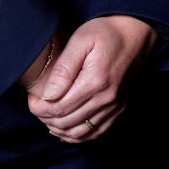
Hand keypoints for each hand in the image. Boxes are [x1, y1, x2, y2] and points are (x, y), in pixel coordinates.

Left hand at [26, 15, 154, 141]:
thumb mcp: (80, 40)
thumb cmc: (106, 32)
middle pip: (66, 122)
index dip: (38, 108)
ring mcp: (115, 106)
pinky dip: (78, 135)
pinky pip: (96, 133)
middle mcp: (107, 99)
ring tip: (48, 116)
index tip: (32, 98)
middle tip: (37, 106)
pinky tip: (66, 128)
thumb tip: (47, 96)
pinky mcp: (120, 109)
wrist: (137, 33)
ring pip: (80, 132)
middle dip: (45, 118)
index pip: (58, 108)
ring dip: (59, 129)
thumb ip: (63, 69)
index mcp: (95, 82)